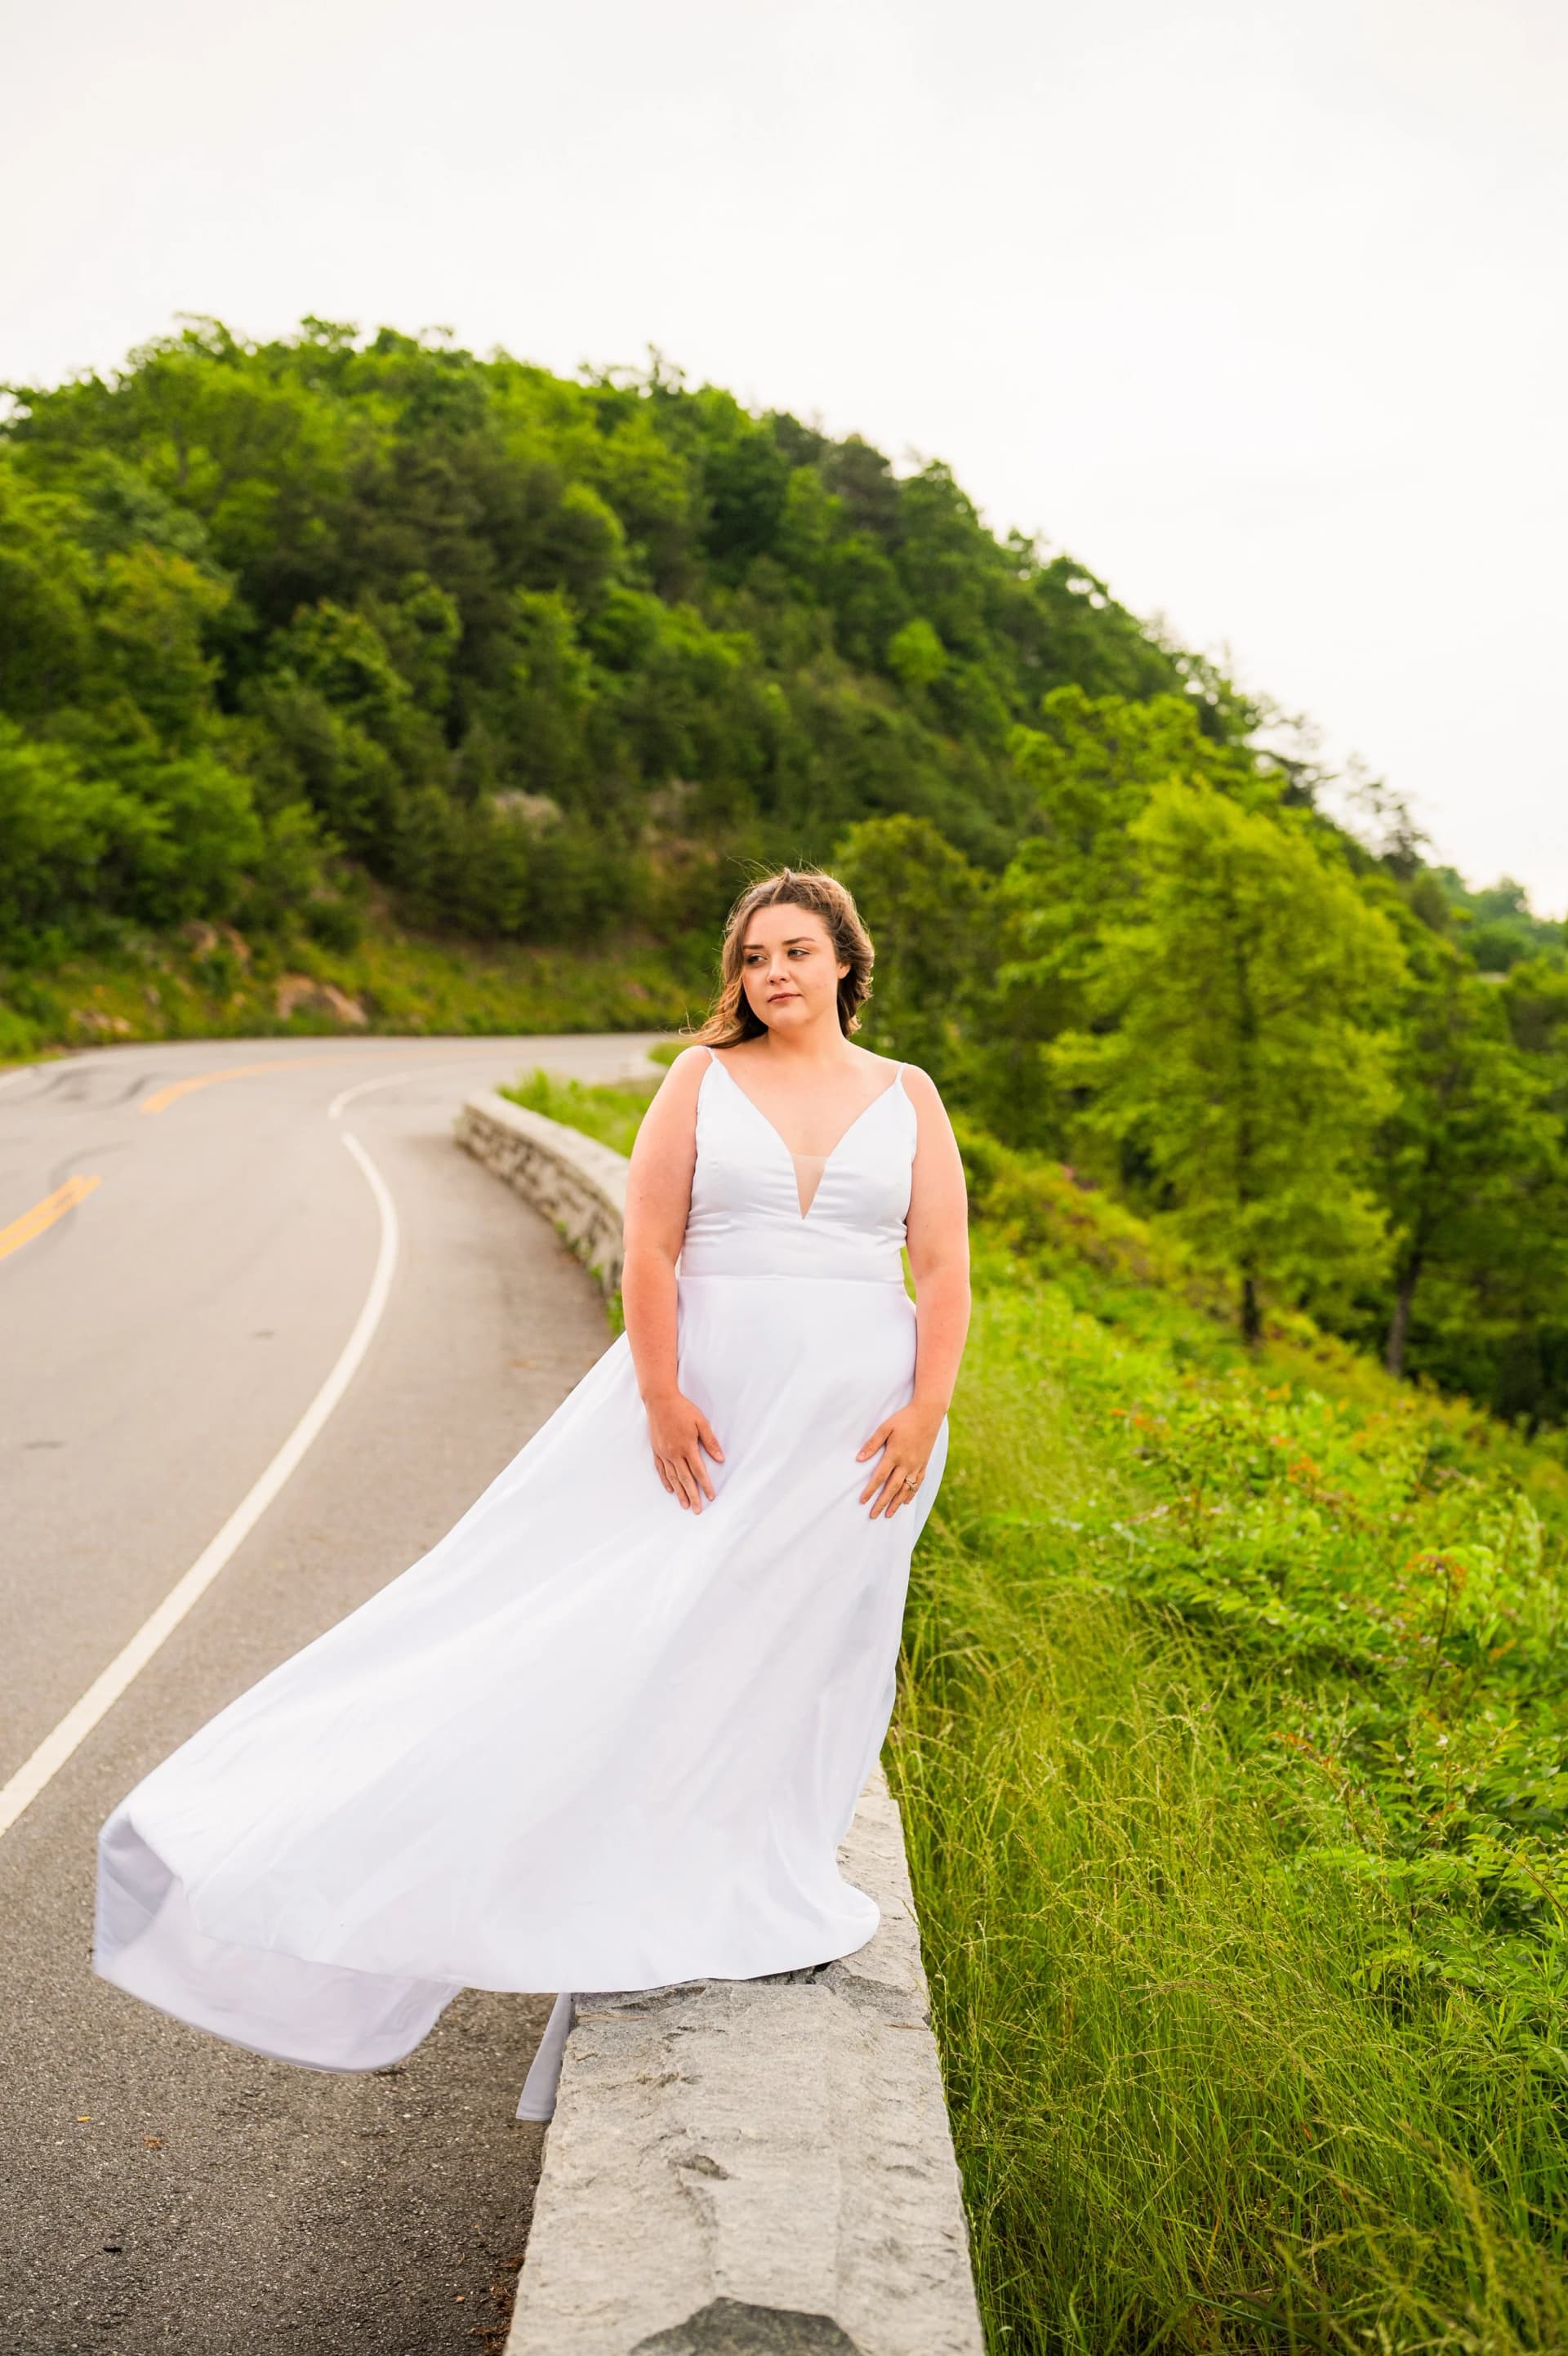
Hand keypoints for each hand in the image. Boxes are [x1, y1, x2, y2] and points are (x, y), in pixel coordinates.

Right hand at [645, 1390, 723, 1512]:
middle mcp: (674, 1453)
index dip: (705, 1485)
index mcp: (687, 1447)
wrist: (659, 1400)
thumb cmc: (682, 1409)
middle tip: (697, 1510)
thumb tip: (720, 1458)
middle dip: (692, 1495)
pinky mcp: (656, 1450)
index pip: (698, 1471)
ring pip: (673, 1478)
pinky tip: (671, 1490)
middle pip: (685, 1479)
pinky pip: (661, 1470)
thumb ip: (710, 1441)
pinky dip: (666, 1481)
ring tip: (685, 1505)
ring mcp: (663, 1453)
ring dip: (680, 1493)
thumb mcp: (700, 1422)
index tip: (711, 1497)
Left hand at [856, 1403, 942, 1519]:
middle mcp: (906, 1463)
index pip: (879, 1477)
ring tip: (888, 1514)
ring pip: (906, 1489)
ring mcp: (917, 1465)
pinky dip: (911, 1494)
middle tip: (873, 1515)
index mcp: (894, 1454)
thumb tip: (859, 1459)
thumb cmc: (904, 1419)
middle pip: (892, 1488)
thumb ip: (872, 1444)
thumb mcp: (885, 1427)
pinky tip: (905, 1502)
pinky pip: (918, 1483)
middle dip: (882, 1503)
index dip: (870, 1490)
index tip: (863, 1501)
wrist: (929, 1414)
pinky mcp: (924, 1464)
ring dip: (896, 1503)